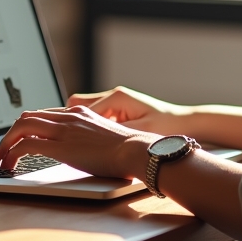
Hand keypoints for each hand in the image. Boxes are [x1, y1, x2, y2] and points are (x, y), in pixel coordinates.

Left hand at [0, 104, 153, 178]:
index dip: (26, 127)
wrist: (136, 150)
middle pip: (26, 117)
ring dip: (5, 144)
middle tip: (1, 152)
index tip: (18, 141)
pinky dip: (12, 154)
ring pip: (20, 127)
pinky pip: (26, 145)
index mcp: (79, 113)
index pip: (43, 114)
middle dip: (9, 135)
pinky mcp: (60, 146)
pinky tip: (9, 166)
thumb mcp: (105, 138)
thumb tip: (87, 152)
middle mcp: (68, 117)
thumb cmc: (128, 150)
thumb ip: (91, 139)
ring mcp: (63, 130)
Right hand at [66, 87, 188, 133]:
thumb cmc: (164, 126)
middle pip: (76, 105)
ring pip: (83, 110)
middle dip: (67, 122)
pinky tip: (89, 142)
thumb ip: (113, 133)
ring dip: (77, 124)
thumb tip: (91, 138)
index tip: (58, 140)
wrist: (183, 122)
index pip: (80, 110)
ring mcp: (114, 102)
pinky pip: (94, 115)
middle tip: (60, 141)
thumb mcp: (138, 132)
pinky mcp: (118, 109)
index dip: (69, 127)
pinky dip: (87, 126)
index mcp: (116, 98)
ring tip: (73, 144)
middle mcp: (113, 96)